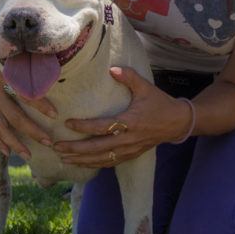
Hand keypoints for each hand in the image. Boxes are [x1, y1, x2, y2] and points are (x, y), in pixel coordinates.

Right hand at [0, 28, 57, 157]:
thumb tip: (46, 57)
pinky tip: (6, 151)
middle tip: (48, 142)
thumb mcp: (4, 50)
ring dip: (14, 143)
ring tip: (28, 155)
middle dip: (32, 131)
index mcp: (2, 75)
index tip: (54, 115)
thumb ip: (22, 57)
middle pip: (14, 116)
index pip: (24, 93)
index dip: (40, 105)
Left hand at [53, 66, 190, 167]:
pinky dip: (94, 165)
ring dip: (81, 160)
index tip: (67, 123)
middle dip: (76, 149)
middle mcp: (128, 140)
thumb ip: (129, 76)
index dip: (84, 126)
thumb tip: (112, 68)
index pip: (102, 127)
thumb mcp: (145, 87)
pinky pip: (110, 163)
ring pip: (102, 159)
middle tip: (57, 147)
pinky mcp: (131, 155)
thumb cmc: (159, 103)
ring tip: (63, 159)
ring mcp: (129, 150)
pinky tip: (82, 164)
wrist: (177, 122)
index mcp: (130, 123)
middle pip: (97, 148)